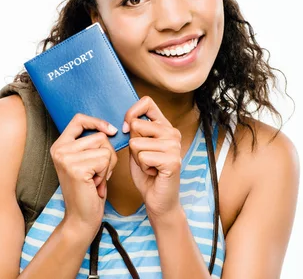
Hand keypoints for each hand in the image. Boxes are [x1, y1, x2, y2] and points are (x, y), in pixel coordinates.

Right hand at [50, 113, 118, 235]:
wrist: (82, 218)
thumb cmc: (89, 190)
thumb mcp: (87, 161)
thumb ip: (91, 144)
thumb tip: (111, 128)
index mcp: (59, 145)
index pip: (79, 119)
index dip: (97, 122)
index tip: (111, 131)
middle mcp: (59, 149)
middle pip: (100, 136)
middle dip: (108, 155)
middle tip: (97, 173)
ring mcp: (66, 158)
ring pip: (105, 148)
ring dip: (108, 165)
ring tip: (96, 179)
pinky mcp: (75, 168)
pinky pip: (105, 159)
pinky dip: (106, 173)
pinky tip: (96, 185)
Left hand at [124, 96, 182, 218]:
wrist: (158, 199)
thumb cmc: (147, 173)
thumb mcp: (137, 148)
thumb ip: (134, 132)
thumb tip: (129, 121)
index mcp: (165, 126)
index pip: (146, 102)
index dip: (131, 113)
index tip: (127, 129)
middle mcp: (172, 133)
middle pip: (137, 125)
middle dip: (132, 144)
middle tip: (144, 158)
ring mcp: (174, 146)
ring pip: (136, 143)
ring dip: (137, 158)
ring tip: (149, 166)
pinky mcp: (172, 160)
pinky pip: (143, 156)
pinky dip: (143, 167)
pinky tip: (153, 172)